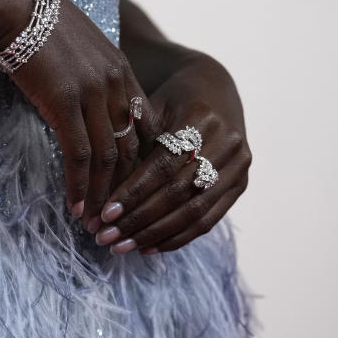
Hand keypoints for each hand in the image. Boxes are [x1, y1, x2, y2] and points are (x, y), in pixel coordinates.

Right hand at [0, 0, 159, 232]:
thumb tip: (80, 91)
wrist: (11, 1)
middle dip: (128, 186)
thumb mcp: (75, 41)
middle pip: (132, 146)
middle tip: (122, 216)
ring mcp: (91, 93)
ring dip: (105, 195)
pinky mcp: (64, 103)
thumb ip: (87, 68)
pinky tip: (77, 207)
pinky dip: (81, 186)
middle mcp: (113, 82)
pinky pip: (80, 156)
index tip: (133, 186)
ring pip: (109, 158)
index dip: (141, 158)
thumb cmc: (35, 18)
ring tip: (100, 224)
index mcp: (119, 67)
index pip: (144, 123)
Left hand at [92, 55, 251, 253]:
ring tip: (122, 248)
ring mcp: (239, 165)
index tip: (104, 214)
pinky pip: (208, 219)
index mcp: (201, 118)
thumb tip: (96, 188)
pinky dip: (178, 237)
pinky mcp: (241, 184)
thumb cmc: (170, 100)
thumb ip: (132, 143)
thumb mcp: (151, 109)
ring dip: (155, 234)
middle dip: (140, 219)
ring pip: (194, 211)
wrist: (213, 89)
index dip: (134, 192)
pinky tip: (149, 248)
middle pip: (179, 192)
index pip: (163, 165)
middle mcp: (227, 142)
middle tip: (106, 237)